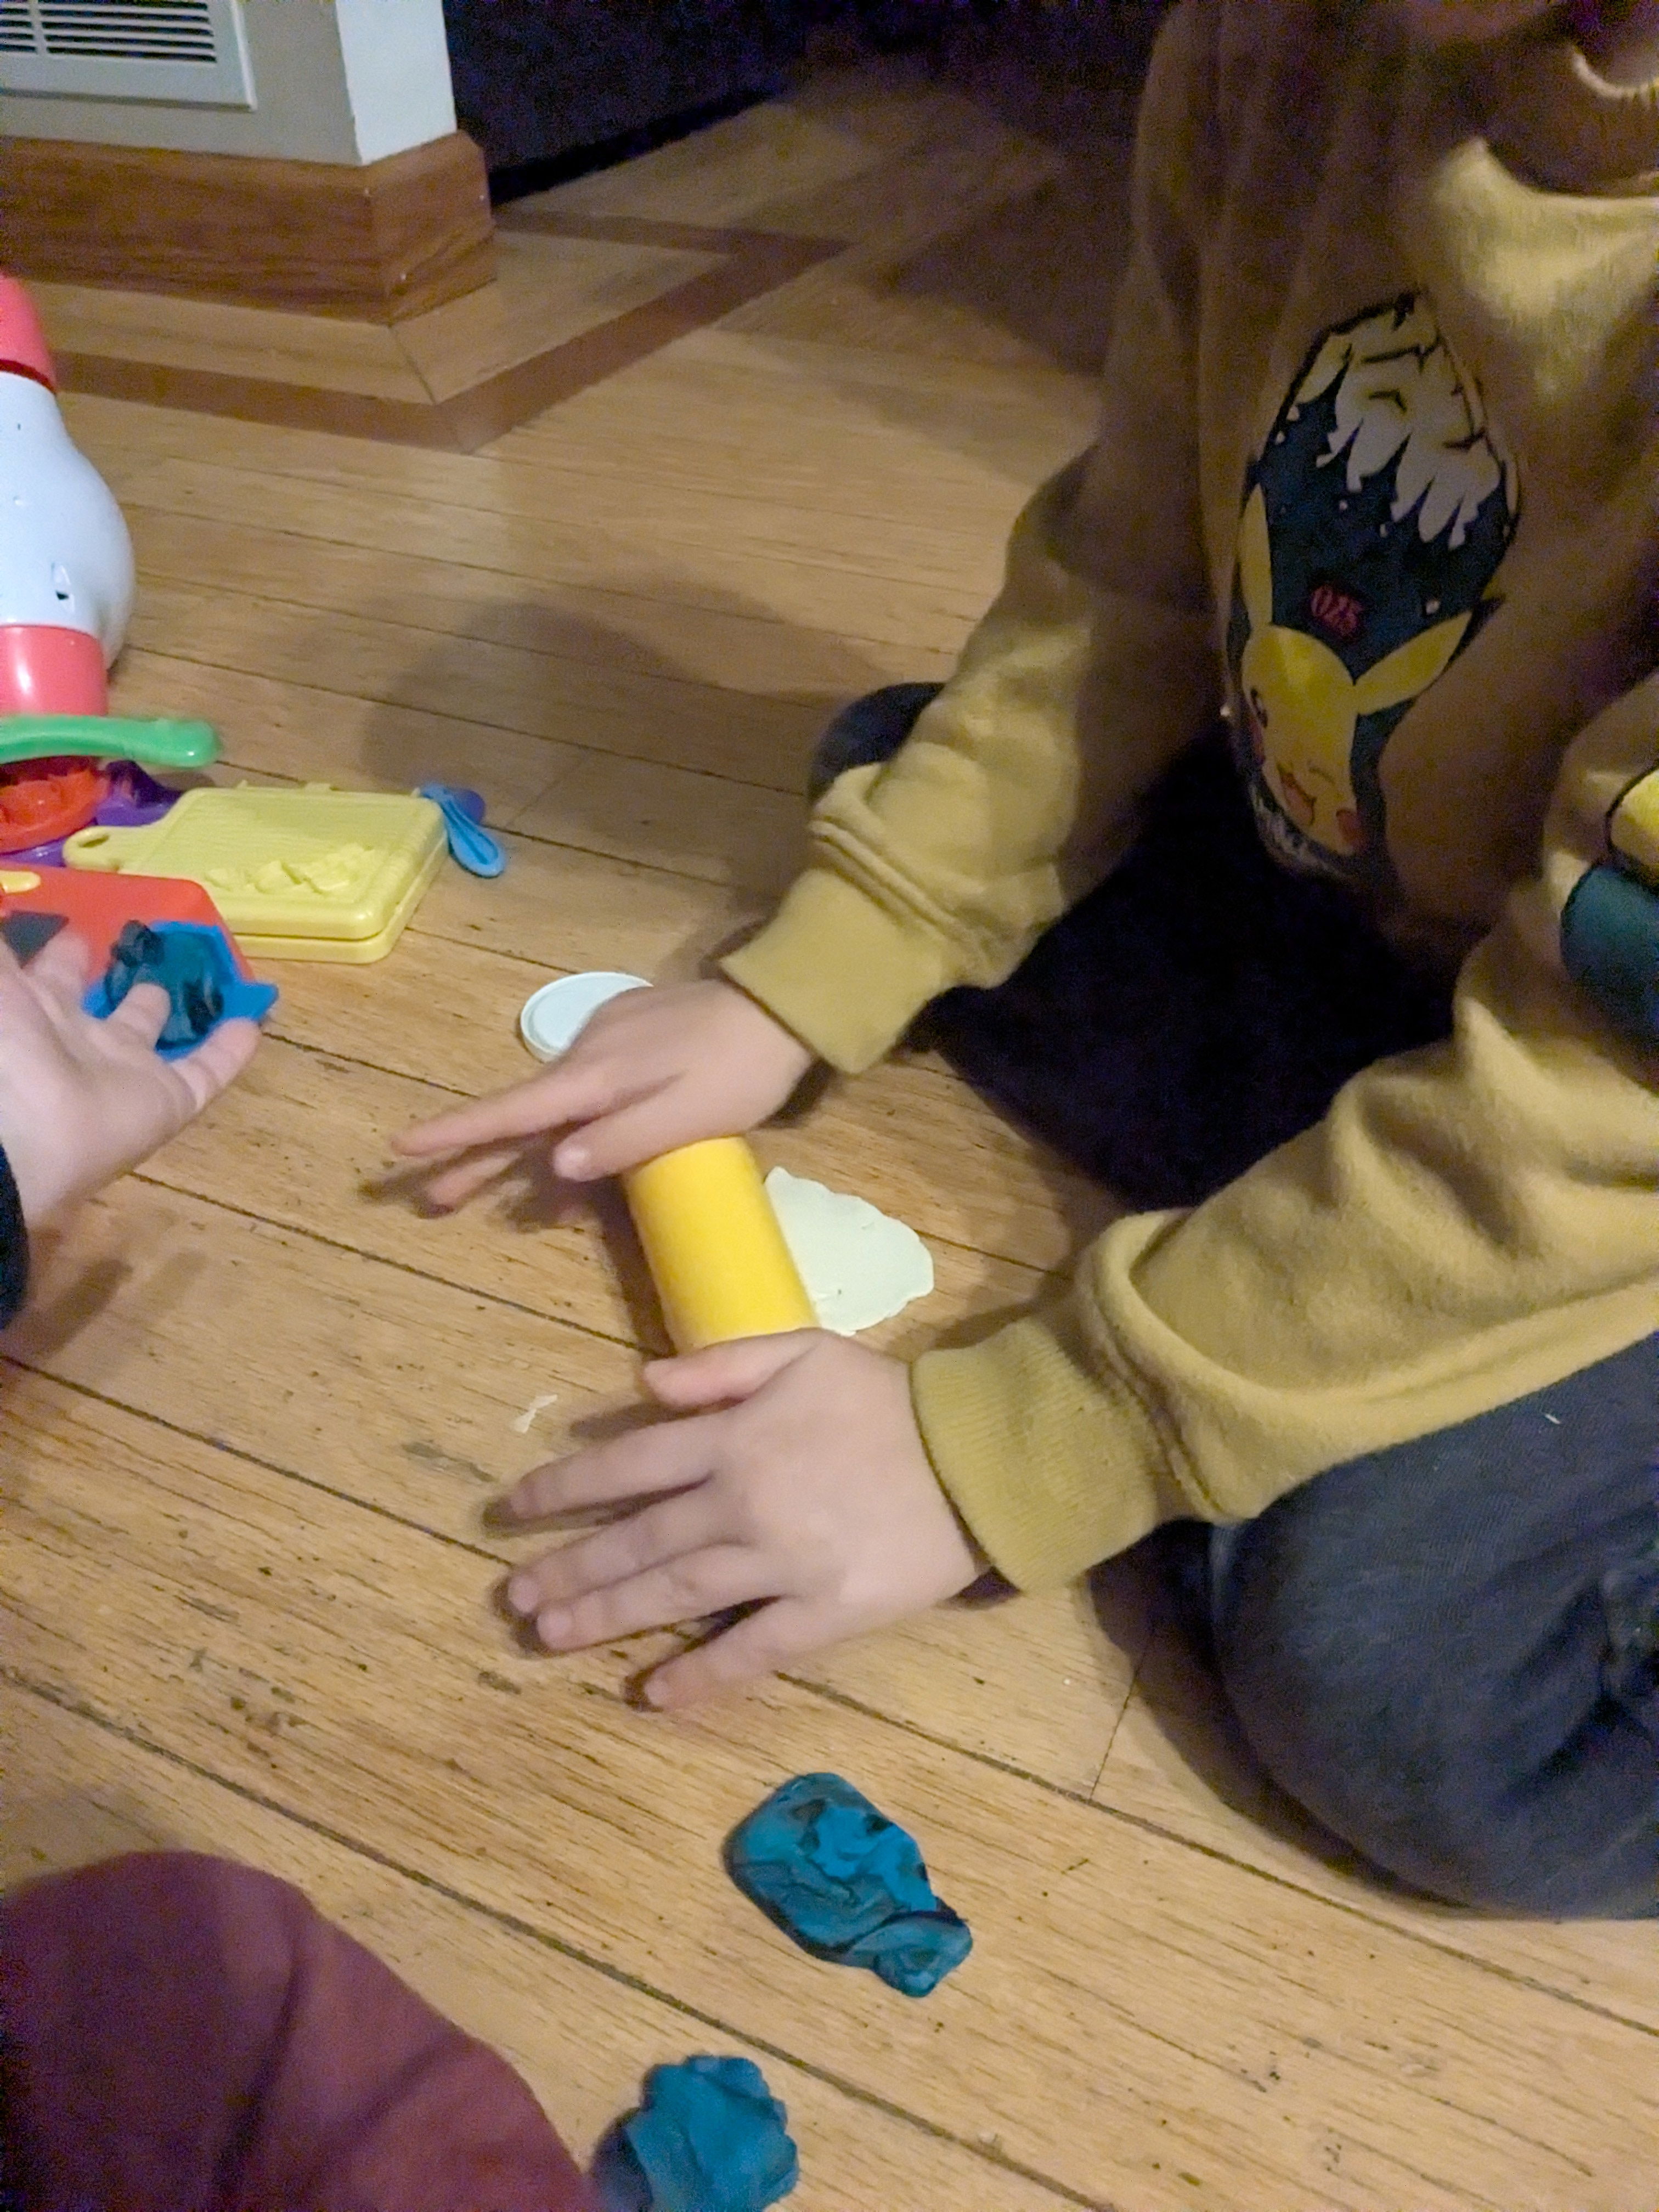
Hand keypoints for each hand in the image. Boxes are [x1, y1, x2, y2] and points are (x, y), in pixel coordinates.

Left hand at [0, 930, 258, 1225]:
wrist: (18, 1130)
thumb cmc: (3, 1044)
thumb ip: (6, 950)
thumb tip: (9, 904)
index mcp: (29, 1013)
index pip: (47, 977)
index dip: (60, 953)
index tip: (79, 927)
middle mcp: (74, 1041)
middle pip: (98, 1007)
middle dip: (111, 978)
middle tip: (135, 946)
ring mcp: (121, 1073)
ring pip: (152, 1035)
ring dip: (166, 1009)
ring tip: (193, 981)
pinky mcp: (167, 1101)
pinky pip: (205, 1073)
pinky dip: (230, 1053)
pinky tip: (251, 1024)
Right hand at [394, 978, 812, 1207]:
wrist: (783, 1005)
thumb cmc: (742, 1068)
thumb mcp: (691, 1115)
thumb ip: (624, 1140)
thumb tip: (557, 1166)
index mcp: (597, 1077)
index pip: (513, 1111)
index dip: (458, 1134)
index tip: (402, 1148)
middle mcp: (589, 1055)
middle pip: (522, 1116)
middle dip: (476, 1159)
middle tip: (433, 1199)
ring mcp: (606, 1042)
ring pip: (554, 1107)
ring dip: (527, 1152)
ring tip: (497, 1196)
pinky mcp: (629, 1037)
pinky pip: (585, 1092)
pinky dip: (569, 1126)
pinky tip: (572, 1154)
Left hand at [496, 1332, 981, 1705]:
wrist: (978, 1456)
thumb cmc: (887, 1399)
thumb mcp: (803, 1351)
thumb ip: (720, 1365)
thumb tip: (643, 1382)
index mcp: (734, 1438)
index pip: (627, 1464)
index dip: (564, 1487)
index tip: (513, 1510)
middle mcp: (742, 1502)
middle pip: (639, 1540)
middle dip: (569, 1567)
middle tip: (514, 1596)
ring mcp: (781, 1564)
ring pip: (676, 1596)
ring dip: (607, 1617)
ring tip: (549, 1637)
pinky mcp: (824, 1613)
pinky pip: (752, 1652)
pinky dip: (701, 1675)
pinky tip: (653, 1694)